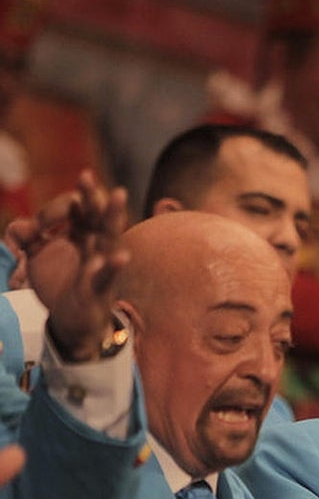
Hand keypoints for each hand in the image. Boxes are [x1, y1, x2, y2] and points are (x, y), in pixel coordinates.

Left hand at [8, 170, 129, 361]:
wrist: (74, 323)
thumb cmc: (62, 287)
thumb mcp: (40, 259)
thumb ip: (30, 240)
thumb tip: (20, 226)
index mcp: (82, 239)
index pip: (77, 213)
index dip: (61, 208)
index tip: (40, 225)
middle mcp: (95, 248)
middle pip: (95, 216)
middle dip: (91, 196)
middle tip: (85, 175)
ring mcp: (100, 267)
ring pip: (109, 238)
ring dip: (113, 217)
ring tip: (117, 197)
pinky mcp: (100, 289)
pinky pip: (109, 276)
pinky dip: (114, 266)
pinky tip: (119, 256)